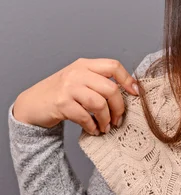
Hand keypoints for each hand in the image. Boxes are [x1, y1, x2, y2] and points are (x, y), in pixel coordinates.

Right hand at [12, 58, 139, 134]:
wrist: (32, 104)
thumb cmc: (61, 93)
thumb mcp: (80, 79)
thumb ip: (99, 81)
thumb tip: (128, 92)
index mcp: (85, 64)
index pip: (113, 66)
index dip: (128, 80)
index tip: (135, 94)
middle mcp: (77, 73)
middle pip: (110, 89)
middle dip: (119, 107)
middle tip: (119, 119)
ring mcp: (68, 88)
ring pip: (99, 104)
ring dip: (106, 119)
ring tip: (106, 127)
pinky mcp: (61, 103)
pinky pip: (84, 117)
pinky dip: (92, 126)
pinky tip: (93, 130)